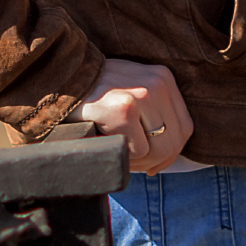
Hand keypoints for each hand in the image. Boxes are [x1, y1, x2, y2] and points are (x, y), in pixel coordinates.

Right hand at [76, 58, 192, 172]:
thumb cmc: (96, 92)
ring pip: (160, 149)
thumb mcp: (132, 90)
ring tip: (122, 156)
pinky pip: (138, 151)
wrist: (61, 79)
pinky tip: (110, 145)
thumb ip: (154, 112)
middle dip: (158, 162)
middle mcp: (157, 83)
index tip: (155, 162)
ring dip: (141, 162)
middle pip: (175, 140)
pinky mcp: (123, 109)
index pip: (185, 127)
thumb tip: (168, 155)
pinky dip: (125, 157)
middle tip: (141, 167)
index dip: (172, 152)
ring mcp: (141, 94)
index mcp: (164, 78)